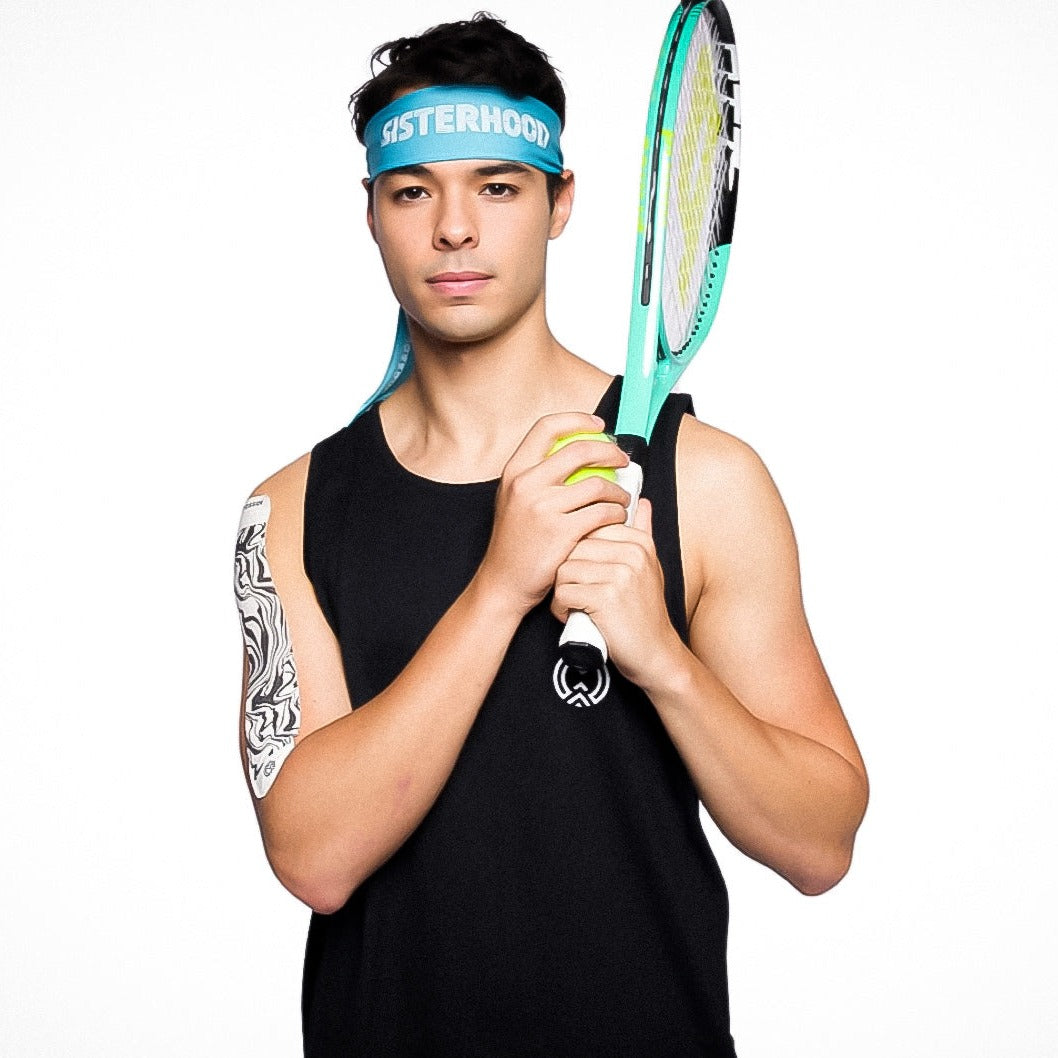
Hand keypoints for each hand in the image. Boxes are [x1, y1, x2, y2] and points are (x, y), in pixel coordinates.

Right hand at [475, 412, 631, 617]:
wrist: (503, 582)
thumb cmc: (514, 542)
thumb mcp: (513, 500)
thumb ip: (537, 476)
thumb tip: (575, 453)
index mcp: (515, 470)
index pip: (547, 427)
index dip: (577, 420)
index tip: (599, 426)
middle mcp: (526, 483)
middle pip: (579, 450)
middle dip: (609, 452)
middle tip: (622, 460)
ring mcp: (544, 507)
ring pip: (597, 484)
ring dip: (618, 491)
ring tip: (622, 499)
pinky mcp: (561, 531)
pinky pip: (602, 512)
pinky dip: (617, 513)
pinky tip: (617, 518)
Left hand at [550, 499, 681, 684]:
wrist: (656, 654)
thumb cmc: (645, 612)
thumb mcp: (649, 568)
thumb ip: (643, 532)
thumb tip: (641, 502)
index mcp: (639, 542)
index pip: (589, 528)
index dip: (577, 553)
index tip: (584, 574)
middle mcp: (632, 554)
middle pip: (573, 547)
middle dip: (566, 573)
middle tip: (574, 593)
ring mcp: (620, 574)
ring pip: (564, 569)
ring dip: (561, 591)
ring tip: (573, 606)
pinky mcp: (606, 598)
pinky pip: (564, 591)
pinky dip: (561, 608)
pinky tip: (572, 616)